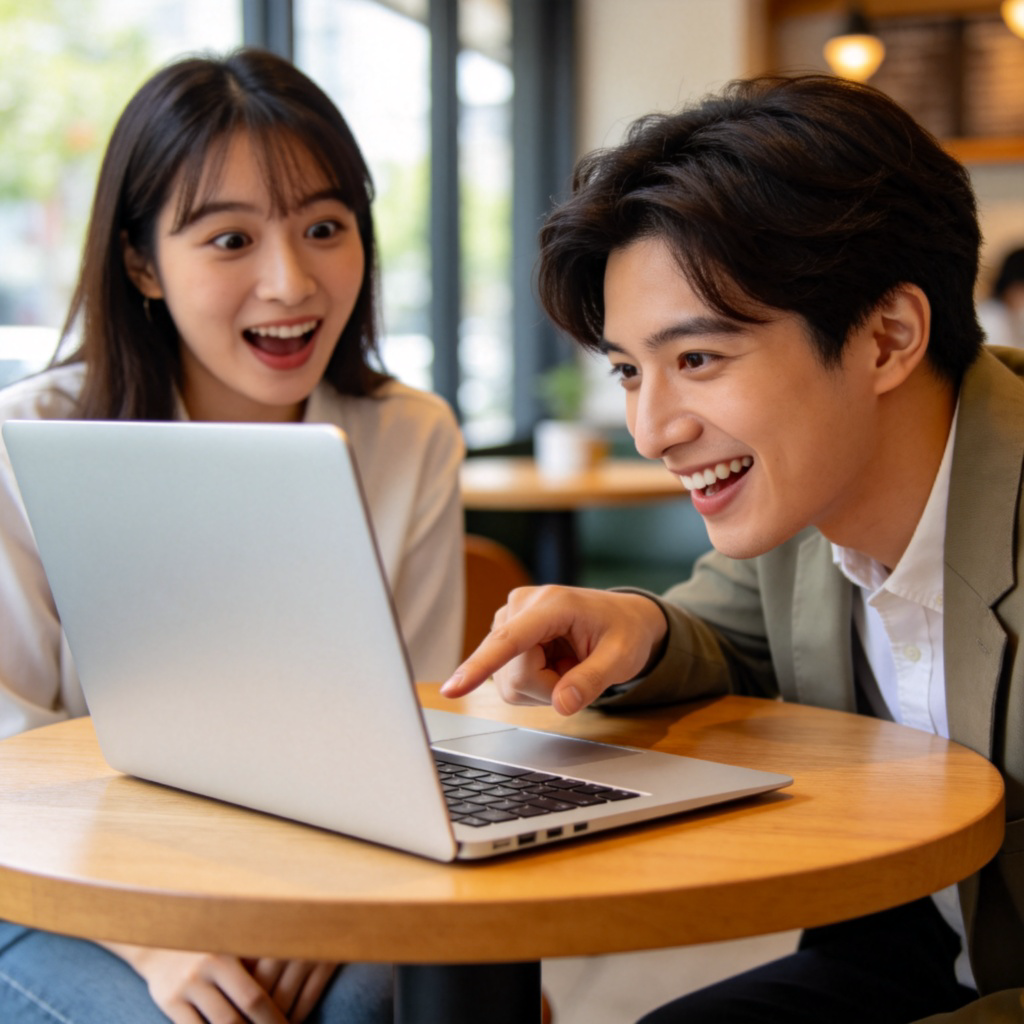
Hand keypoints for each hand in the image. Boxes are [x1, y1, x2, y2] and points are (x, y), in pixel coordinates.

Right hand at [105, 943, 337, 1022]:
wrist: (163, 934)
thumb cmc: (215, 942)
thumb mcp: (235, 943)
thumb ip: (258, 962)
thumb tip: (296, 982)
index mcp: (229, 953)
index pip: (255, 998)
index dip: (275, 1021)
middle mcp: (205, 969)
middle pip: (236, 1018)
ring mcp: (185, 987)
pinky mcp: (168, 1001)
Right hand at [441, 585, 667, 713]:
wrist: (622, 618)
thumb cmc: (624, 632)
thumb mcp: (622, 658)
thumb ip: (592, 681)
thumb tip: (561, 705)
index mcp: (552, 604)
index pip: (510, 639)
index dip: (480, 666)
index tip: (451, 689)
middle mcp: (520, 606)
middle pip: (513, 672)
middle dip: (547, 687)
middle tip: (578, 670)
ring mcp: (507, 620)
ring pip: (508, 680)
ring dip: (542, 686)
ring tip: (568, 663)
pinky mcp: (504, 635)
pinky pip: (508, 679)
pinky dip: (536, 683)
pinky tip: (554, 663)